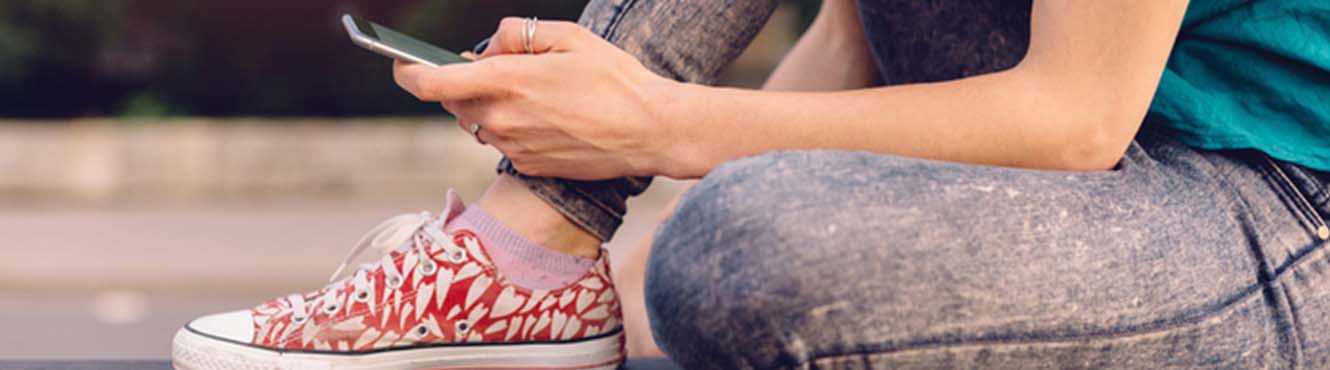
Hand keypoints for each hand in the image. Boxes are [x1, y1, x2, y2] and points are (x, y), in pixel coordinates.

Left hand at [393, 18, 678, 179]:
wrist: (650, 130)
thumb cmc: (614, 78)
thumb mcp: (568, 36)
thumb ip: (517, 33)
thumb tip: (486, 47)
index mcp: (506, 81)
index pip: (430, 83)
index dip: (406, 72)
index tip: (400, 64)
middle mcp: (501, 119)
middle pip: (453, 103)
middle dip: (462, 84)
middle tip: (496, 70)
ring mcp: (513, 148)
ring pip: (479, 124)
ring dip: (490, 107)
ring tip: (534, 94)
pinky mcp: (529, 167)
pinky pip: (504, 144)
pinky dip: (514, 129)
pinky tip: (550, 119)